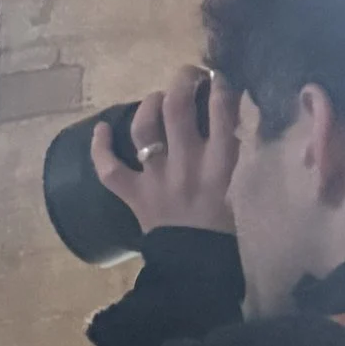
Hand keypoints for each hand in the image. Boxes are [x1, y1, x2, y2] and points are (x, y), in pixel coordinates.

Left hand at [90, 64, 237, 240]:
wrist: (198, 266)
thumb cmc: (227, 223)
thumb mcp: (244, 181)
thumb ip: (236, 148)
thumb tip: (230, 109)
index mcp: (222, 161)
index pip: (222, 106)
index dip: (219, 83)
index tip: (217, 78)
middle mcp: (187, 163)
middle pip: (177, 105)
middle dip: (181, 81)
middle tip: (188, 79)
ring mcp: (157, 178)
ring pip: (144, 127)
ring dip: (149, 103)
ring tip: (156, 99)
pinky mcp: (135, 195)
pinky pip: (109, 170)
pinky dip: (100, 148)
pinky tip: (101, 128)